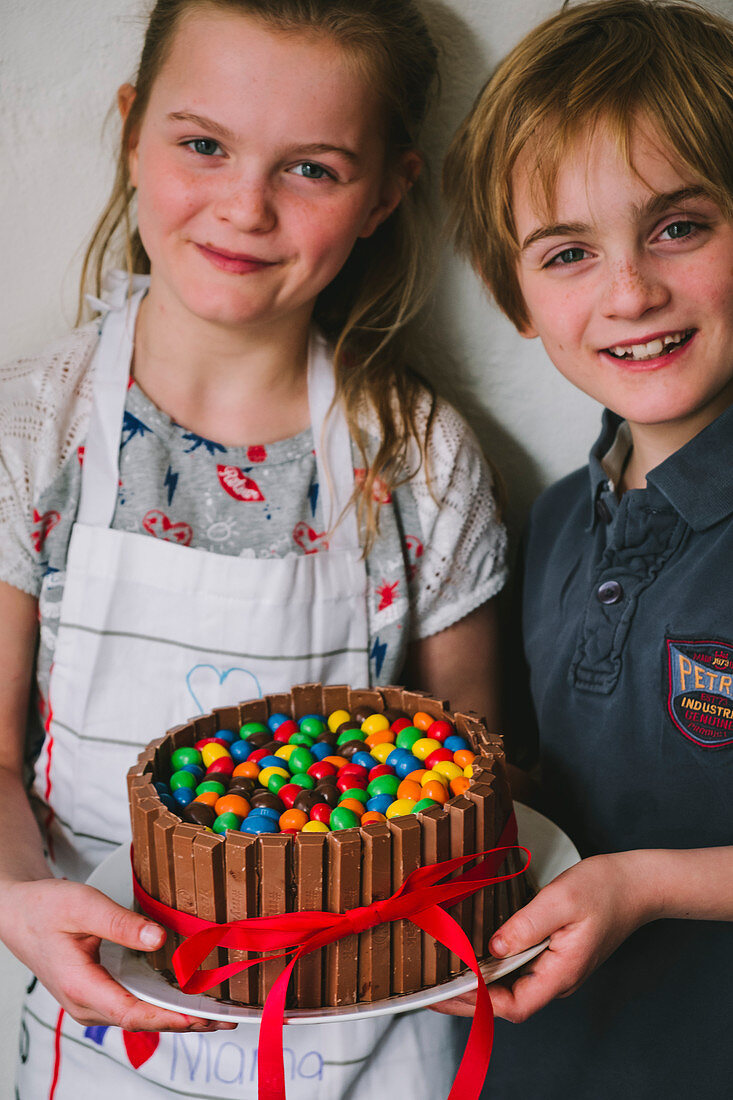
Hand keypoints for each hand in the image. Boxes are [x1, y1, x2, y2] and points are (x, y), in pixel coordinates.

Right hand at [0, 877, 235, 1031]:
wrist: (19, 913)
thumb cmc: (45, 909)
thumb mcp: (83, 906)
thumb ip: (121, 923)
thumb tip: (159, 939)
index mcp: (80, 987)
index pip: (132, 1012)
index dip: (169, 1017)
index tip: (201, 1017)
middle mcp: (86, 1003)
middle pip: (142, 1021)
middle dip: (184, 1022)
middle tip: (225, 1018)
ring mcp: (92, 1002)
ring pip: (140, 1016)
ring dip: (176, 1016)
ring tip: (215, 1013)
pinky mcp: (99, 993)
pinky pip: (134, 1005)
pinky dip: (162, 1005)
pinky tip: (186, 999)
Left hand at [432, 853, 650, 1021]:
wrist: (638, 884)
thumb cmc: (605, 889)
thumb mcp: (561, 900)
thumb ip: (525, 925)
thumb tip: (494, 947)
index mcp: (562, 972)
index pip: (514, 1005)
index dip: (477, 1003)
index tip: (445, 993)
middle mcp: (559, 978)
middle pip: (508, 1003)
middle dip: (468, 1000)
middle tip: (430, 993)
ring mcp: (558, 969)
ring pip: (512, 988)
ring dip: (479, 985)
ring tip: (442, 977)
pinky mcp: (556, 955)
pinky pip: (520, 970)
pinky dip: (494, 968)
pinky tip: (475, 956)